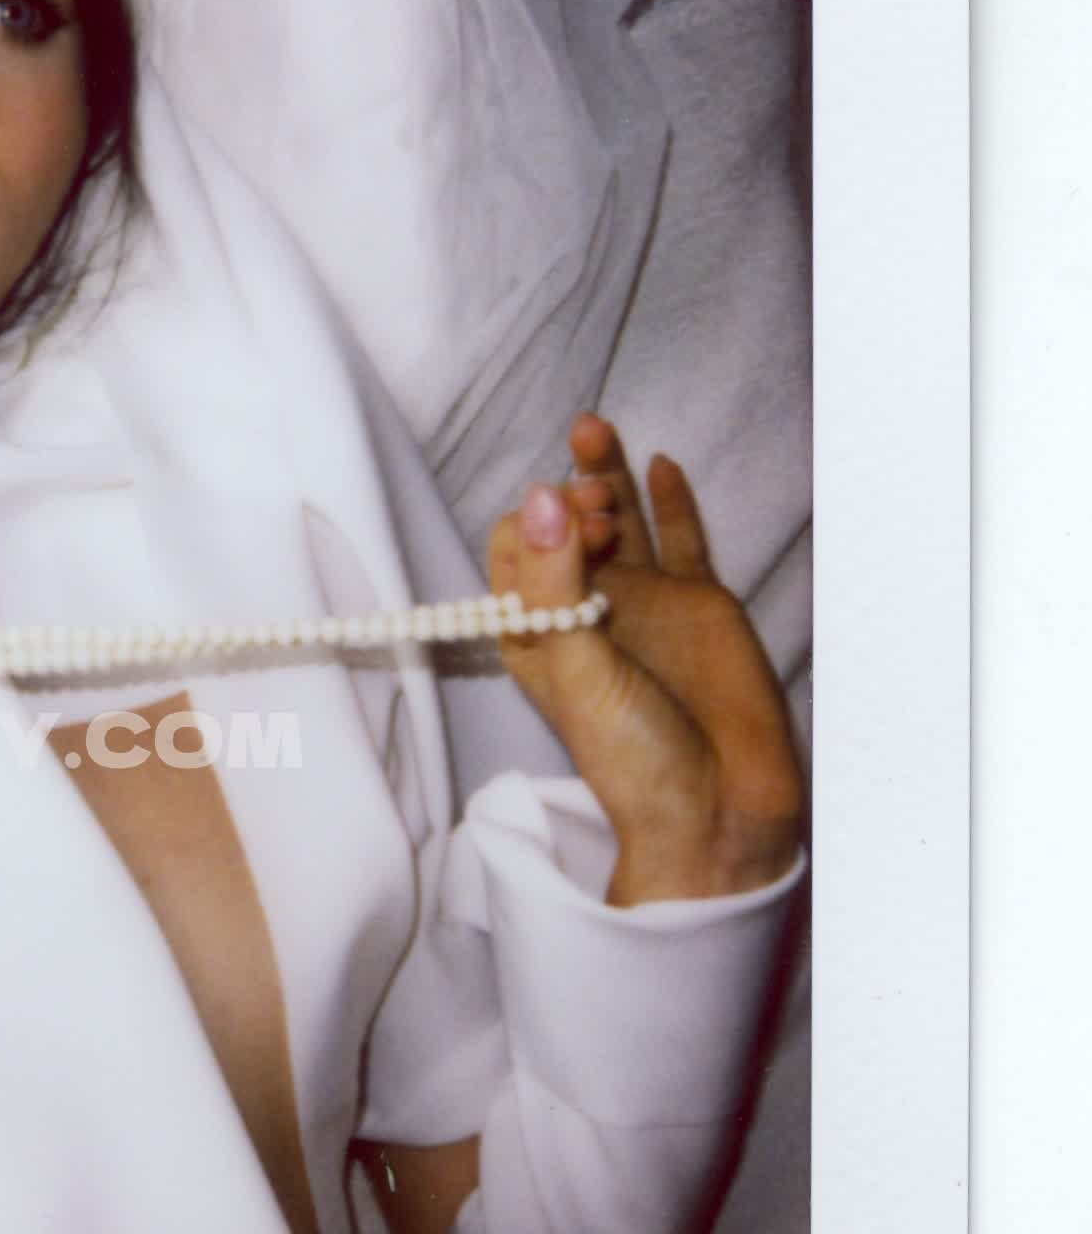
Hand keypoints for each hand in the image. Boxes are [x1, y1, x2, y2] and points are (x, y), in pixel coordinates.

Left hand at [488, 414, 804, 904]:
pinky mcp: (698, 601)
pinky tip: (658, 463)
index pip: (516, 551)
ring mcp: (643, 600)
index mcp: (535, 632)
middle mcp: (584, 608)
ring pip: (616, 520)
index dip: (537, 528)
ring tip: (592, 430)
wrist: (718, 804)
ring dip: (602, 476)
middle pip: (562, 526)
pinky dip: (669, 501)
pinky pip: (681, 538)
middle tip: (594, 506)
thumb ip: (558, 585)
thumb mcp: (578, 670)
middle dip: (570, 498)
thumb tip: (543, 496)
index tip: (569, 535)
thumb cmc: (632, 756)